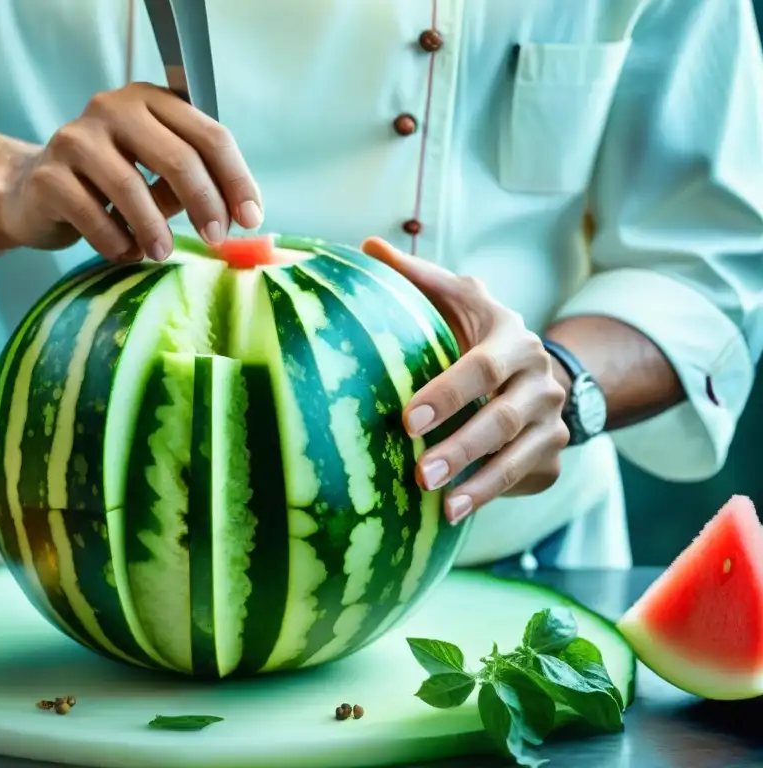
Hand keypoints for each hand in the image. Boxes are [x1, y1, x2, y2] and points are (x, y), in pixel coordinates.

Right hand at [0, 82, 262, 261]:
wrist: (32, 194)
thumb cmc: (109, 186)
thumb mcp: (157, 177)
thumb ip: (193, 185)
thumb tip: (236, 216)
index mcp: (151, 101)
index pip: (209, 135)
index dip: (236, 179)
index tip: (251, 219)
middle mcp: (113, 108)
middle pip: (177, 157)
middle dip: (204, 204)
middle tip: (214, 239)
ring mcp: (76, 138)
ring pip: (132, 187)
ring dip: (155, 230)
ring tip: (162, 254)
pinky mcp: (48, 175)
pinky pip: (92, 214)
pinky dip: (115, 241)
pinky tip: (124, 252)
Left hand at [360, 238, 570, 524]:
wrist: (534, 371)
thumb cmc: (475, 334)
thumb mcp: (455, 300)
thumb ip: (415, 277)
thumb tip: (368, 248)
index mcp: (512, 340)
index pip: (482, 369)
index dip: (448, 394)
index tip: (407, 419)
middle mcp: (540, 381)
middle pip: (505, 419)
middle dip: (463, 447)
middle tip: (420, 473)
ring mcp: (552, 422)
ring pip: (520, 457)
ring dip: (481, 484)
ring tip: (444, 506)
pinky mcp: (552, 457)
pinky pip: (527, 479)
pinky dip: (495, 496)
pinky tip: (460, 512)